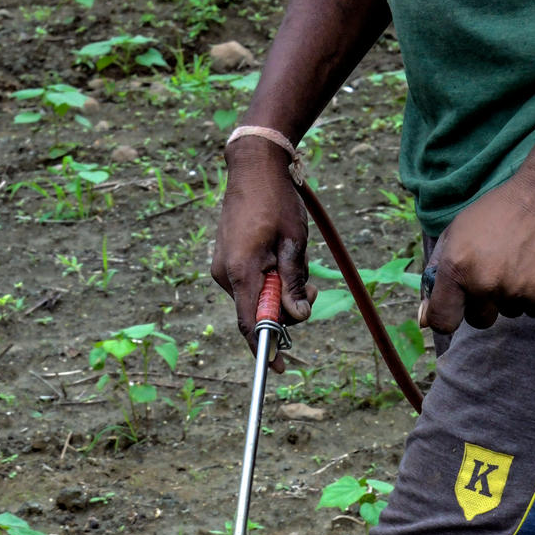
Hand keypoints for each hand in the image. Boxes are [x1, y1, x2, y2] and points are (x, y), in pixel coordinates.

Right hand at [211, 137, 314, 336]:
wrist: (253, 167)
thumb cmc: (276, 200)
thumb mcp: (294, 242)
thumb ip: (293, 283)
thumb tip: (297, 318)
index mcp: (241, 272)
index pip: (250, 323)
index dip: (264, 348)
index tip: (278, 367)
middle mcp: (226, 274)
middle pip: (256, 313)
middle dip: (284, 312)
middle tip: (311, 292)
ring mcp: (223, 267)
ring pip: (255, 298)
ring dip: (280, 293)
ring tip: (299, 266)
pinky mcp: (226, 260)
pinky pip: (250, 284)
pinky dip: (269, 282)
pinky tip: (283, 260)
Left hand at [423, 167, 534, 336]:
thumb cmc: (498, 211)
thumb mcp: (456, 232)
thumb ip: (436, 275)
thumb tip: (423, 320)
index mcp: (456, 267)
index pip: (442, 321)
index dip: (446, 317)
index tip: (455, 308)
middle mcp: (484, 283)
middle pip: (479, 320)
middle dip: (485, 304)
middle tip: (496, 273)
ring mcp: (516, 291)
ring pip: (509, 312)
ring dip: (513, 296)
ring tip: (521, 261)